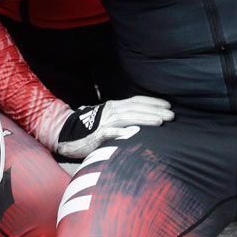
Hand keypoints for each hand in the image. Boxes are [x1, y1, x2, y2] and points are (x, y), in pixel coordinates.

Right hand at [54, 95, 172, 159]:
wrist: (65, 134)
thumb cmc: (88, 129)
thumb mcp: (107, 121)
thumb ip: (121, 120)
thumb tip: (140, 124)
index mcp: (114, 107)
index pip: (136, 101)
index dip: (152, 102)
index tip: (168, 105)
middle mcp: (110, 111)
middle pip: (136, 108)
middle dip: (155, 110)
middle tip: (172, 115)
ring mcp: (104, 121)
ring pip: (128, 117)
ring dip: (145, 119)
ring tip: (161, 122)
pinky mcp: (97, 134)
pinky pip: (111, 132)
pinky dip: (123, 132)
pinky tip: (135, 134)